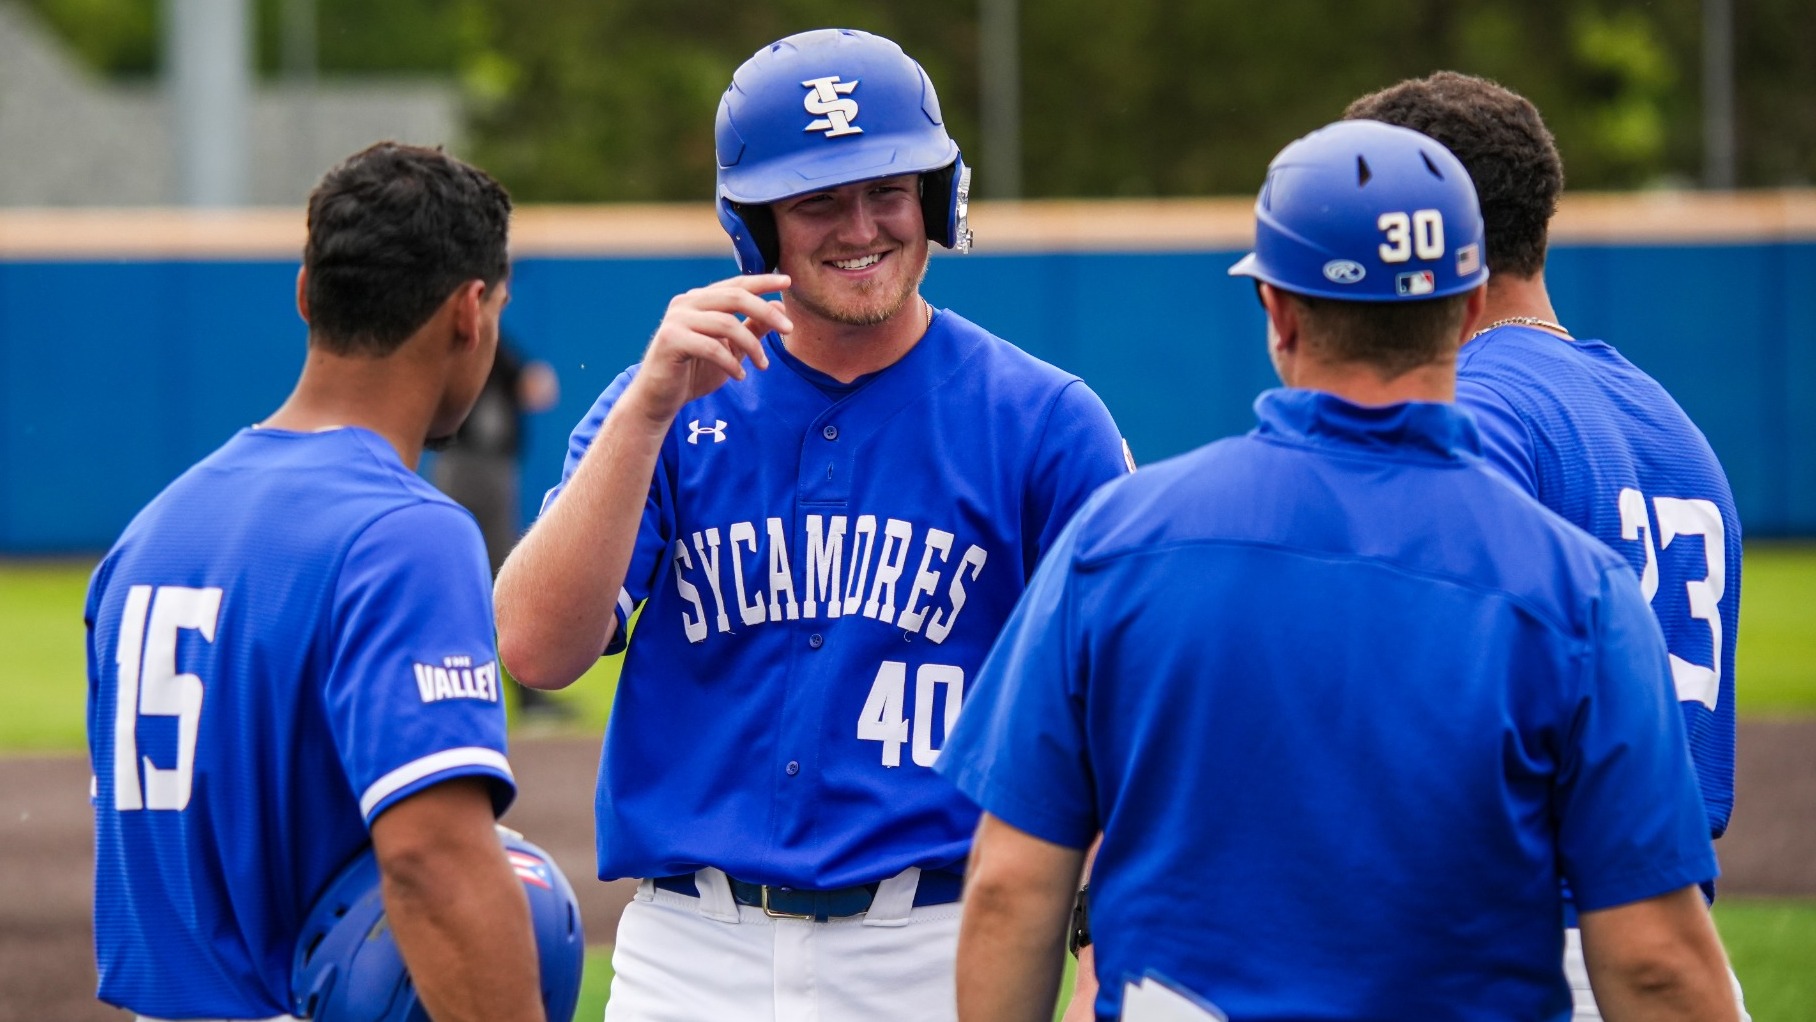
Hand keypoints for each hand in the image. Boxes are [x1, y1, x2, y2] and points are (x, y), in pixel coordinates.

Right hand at [624, 273, 790, 427]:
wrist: (660, 398)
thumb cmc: (694, 372)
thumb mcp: (731, 349)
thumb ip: (752, 328)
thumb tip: (778, 307)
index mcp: (700, 300)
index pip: (736, 284)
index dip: (763, 281)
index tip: (788, 281)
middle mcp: (686, 303)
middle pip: (735, 297)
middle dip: (766, 312)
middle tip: (789, 330)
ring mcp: (676, 320)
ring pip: (727, 323)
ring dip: (752, 346)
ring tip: (763, 365)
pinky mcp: (670, 339)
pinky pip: (711, 347)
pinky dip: (730, 363)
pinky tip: (740, 376)